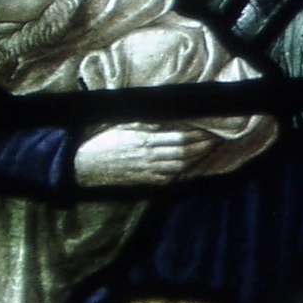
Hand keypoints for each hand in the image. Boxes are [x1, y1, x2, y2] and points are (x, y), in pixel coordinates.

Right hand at [75, 125, 214, 186]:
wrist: (86, 166)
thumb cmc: (104, 142)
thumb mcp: (124, 126)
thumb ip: (147, 123)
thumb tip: (167, 119)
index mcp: (144, 140)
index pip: (179, 137)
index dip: (197, 135)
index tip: (209, 129)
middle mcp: (149, 157)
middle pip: (184, 152)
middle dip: (202, 146)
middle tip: (216, 139)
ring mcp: (148, 171)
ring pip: (180, 166)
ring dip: (197, 158)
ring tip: (208, 150)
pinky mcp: (145, 182)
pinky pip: (169, 178)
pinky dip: (183, 171)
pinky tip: (191, 165)